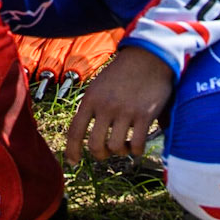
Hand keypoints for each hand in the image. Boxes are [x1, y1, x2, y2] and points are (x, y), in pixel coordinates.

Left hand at [64, 45, 174, 164]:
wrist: (148, 57)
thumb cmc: (122, 73)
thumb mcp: (99, 85)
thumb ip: (92, 106)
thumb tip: (85, 132)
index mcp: (90, 99)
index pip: (74, 131)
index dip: (72, 150)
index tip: (74, 162)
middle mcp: (105, 106)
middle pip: (95, 145)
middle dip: (100, 154)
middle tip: (106, 152)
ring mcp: (125, 111)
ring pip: (116, 148)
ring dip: (120, 151)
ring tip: (125, 145)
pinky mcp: (144, 115)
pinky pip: (136, 146)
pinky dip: (136, 151)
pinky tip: (137, 144)